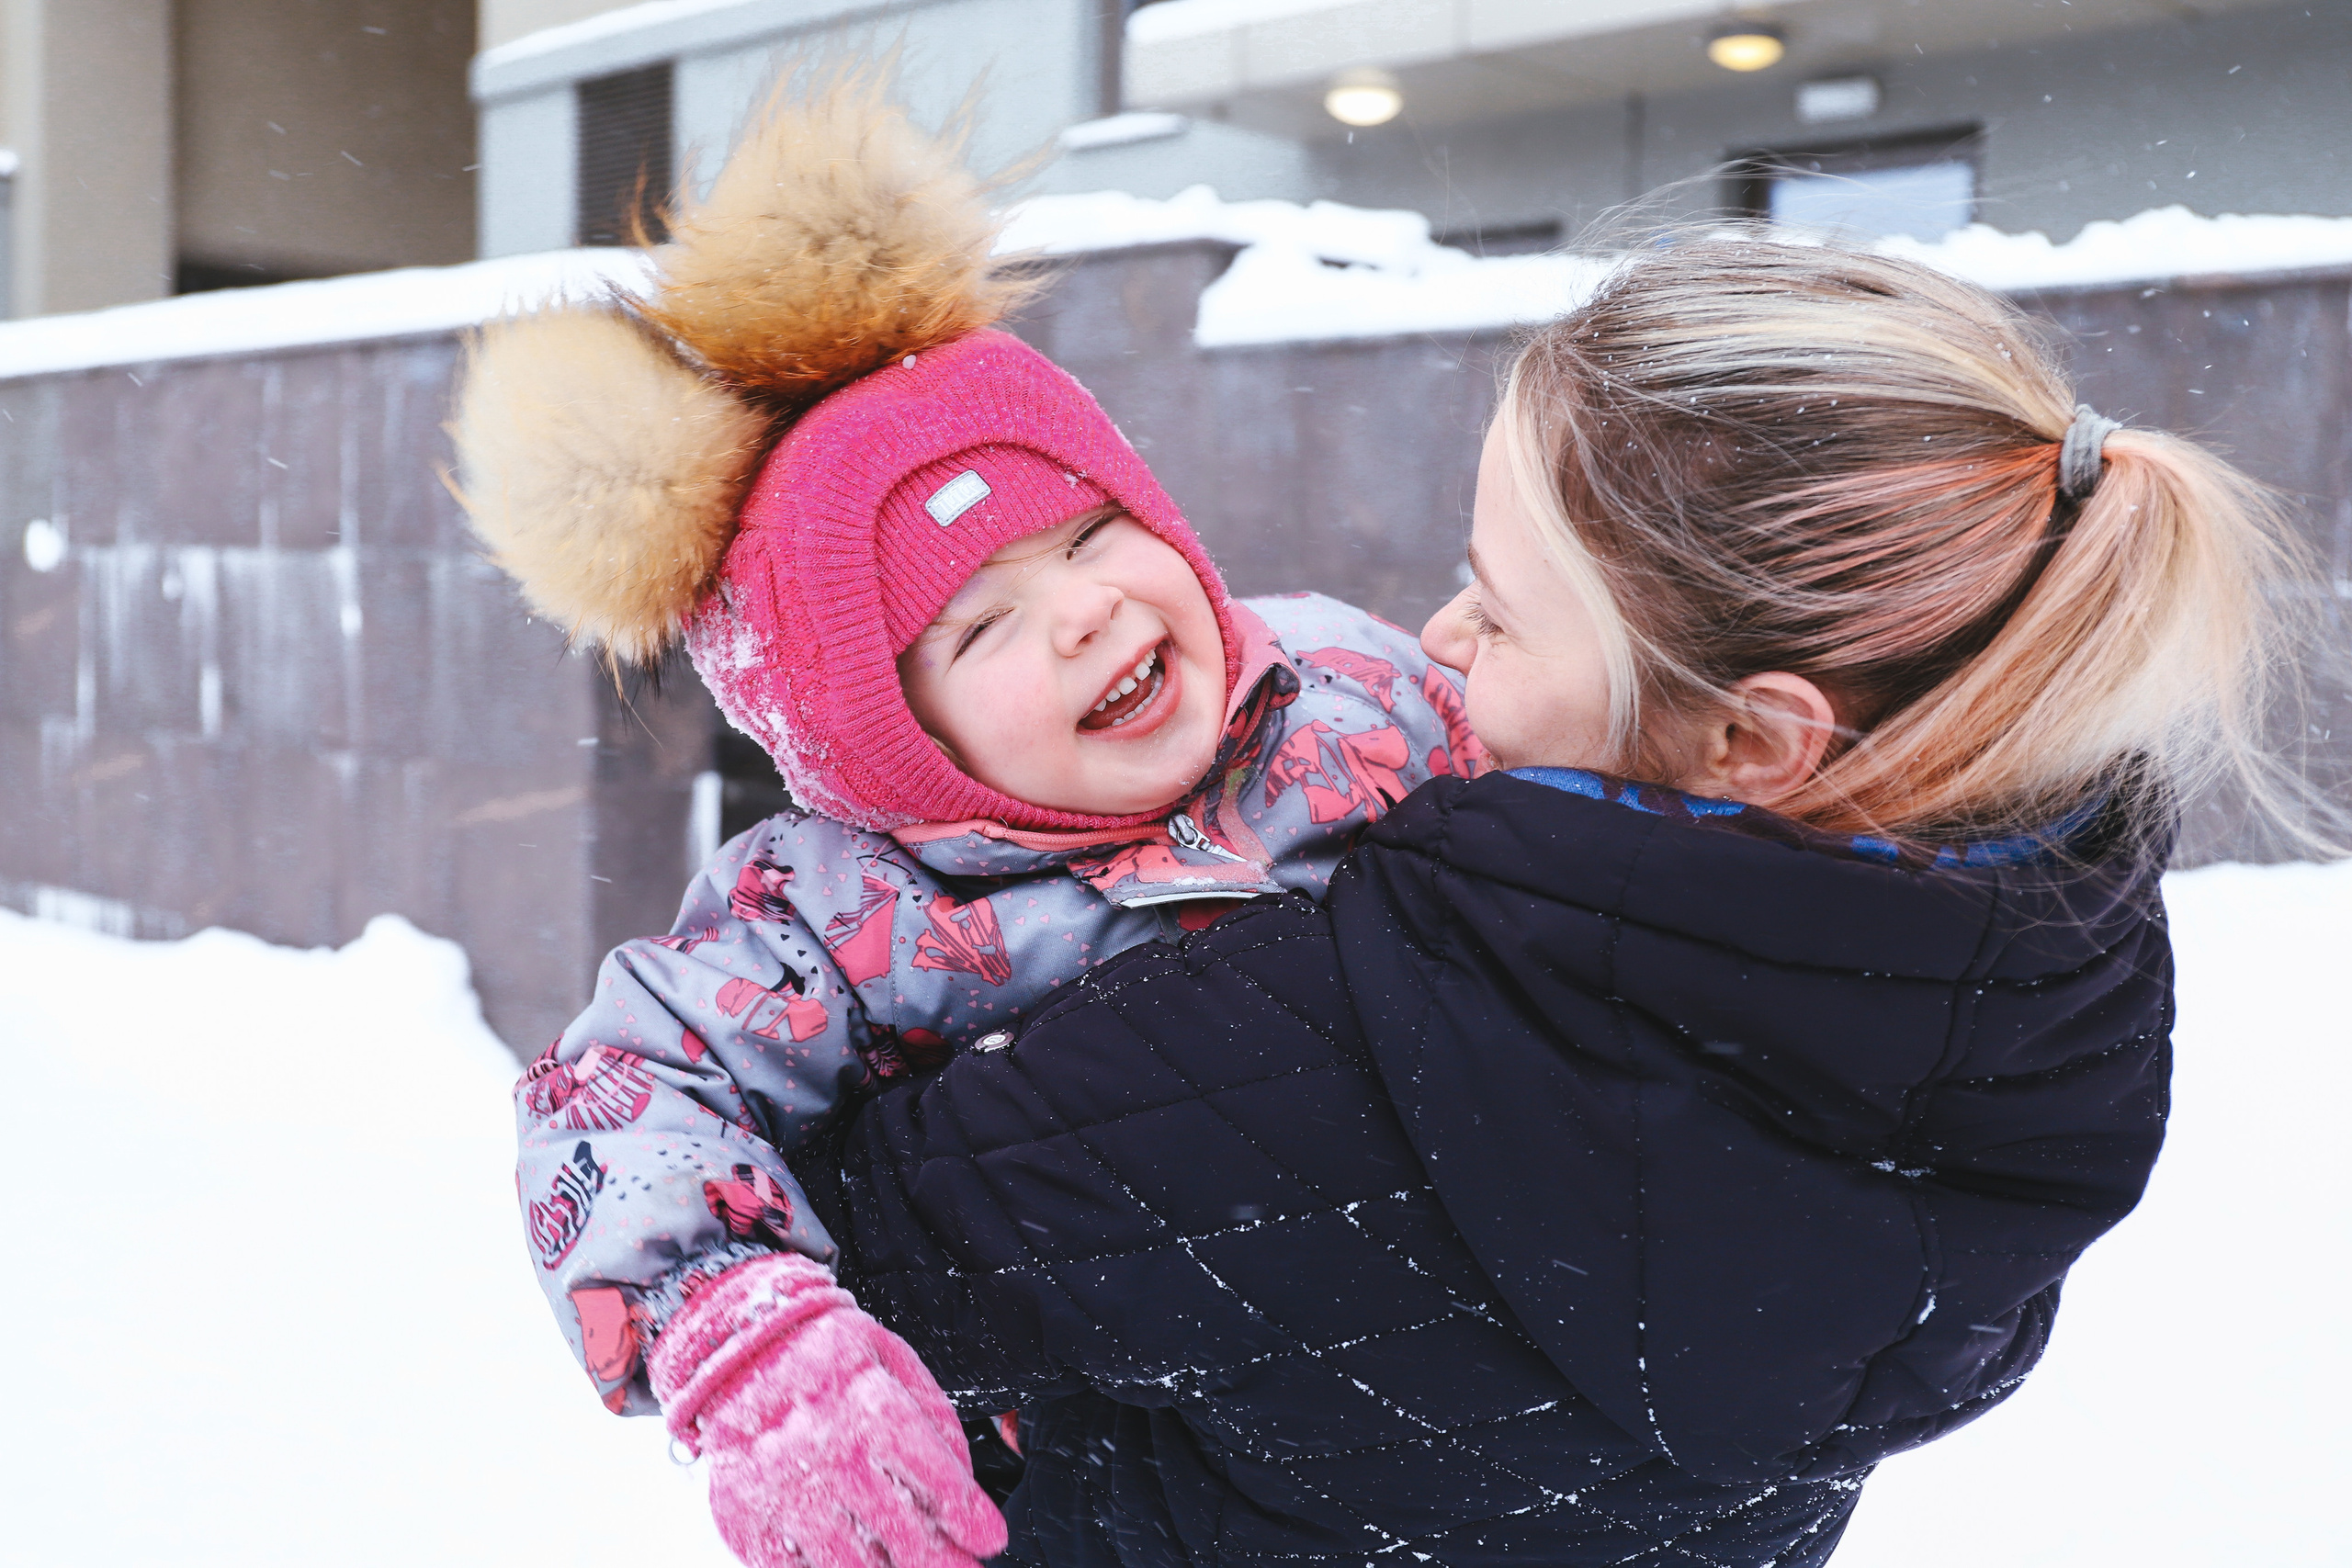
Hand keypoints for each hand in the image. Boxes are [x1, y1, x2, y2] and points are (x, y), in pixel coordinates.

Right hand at [650, 1252, 1007, 1567]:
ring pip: (849, 1561)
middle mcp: (830, 1453)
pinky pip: (790, 1566)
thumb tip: (962, 1477)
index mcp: (873, 1408)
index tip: (989, 1542)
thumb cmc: (824, 1353)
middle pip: (901, 1533)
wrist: (736, 1346)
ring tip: (907, 1567)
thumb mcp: (891, 1360)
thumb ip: (931, 1417)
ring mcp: (783, 1488)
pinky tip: (849, 1562)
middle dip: (939, 1561)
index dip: (969, 1519)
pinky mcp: (745, 1513)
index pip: (937, 1482)